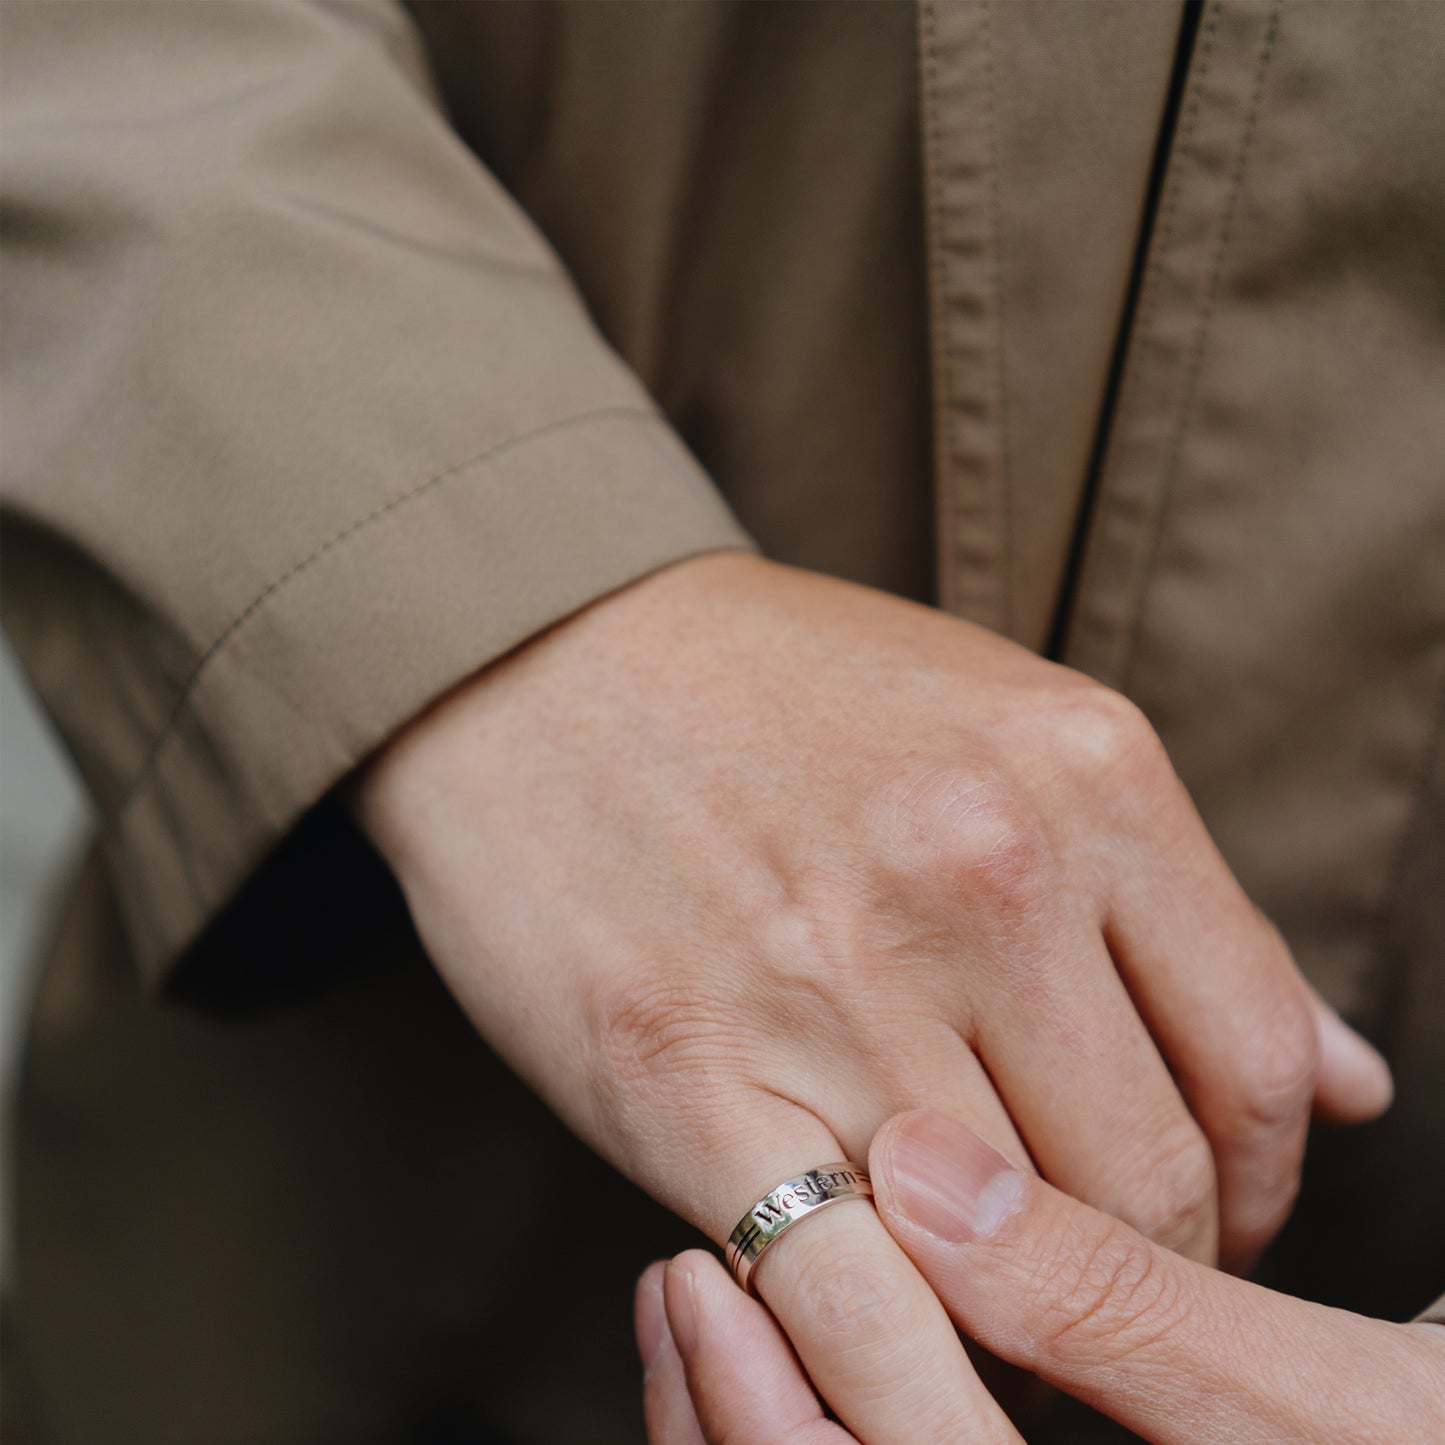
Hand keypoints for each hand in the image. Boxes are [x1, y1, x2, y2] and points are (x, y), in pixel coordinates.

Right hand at [353, 553, 1389, 1441]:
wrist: (539, 652)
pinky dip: (919, 1388)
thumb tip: (1350, 1079)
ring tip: (992, 1296)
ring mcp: (841, 983)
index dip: (1259, 1177)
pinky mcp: (699, 1078)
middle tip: (1094, 1268)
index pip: (1263, 1060)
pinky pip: (862, 1309)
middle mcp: (987, 876)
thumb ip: (1174, 906)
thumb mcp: (1004, 726)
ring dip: (1029, 1319)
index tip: (1209, 1205)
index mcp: (1085, 778)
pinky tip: (924, 1367)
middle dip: (1148, 1263)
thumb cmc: (771, 689)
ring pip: (1026, 1261)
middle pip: (1158, 1182)